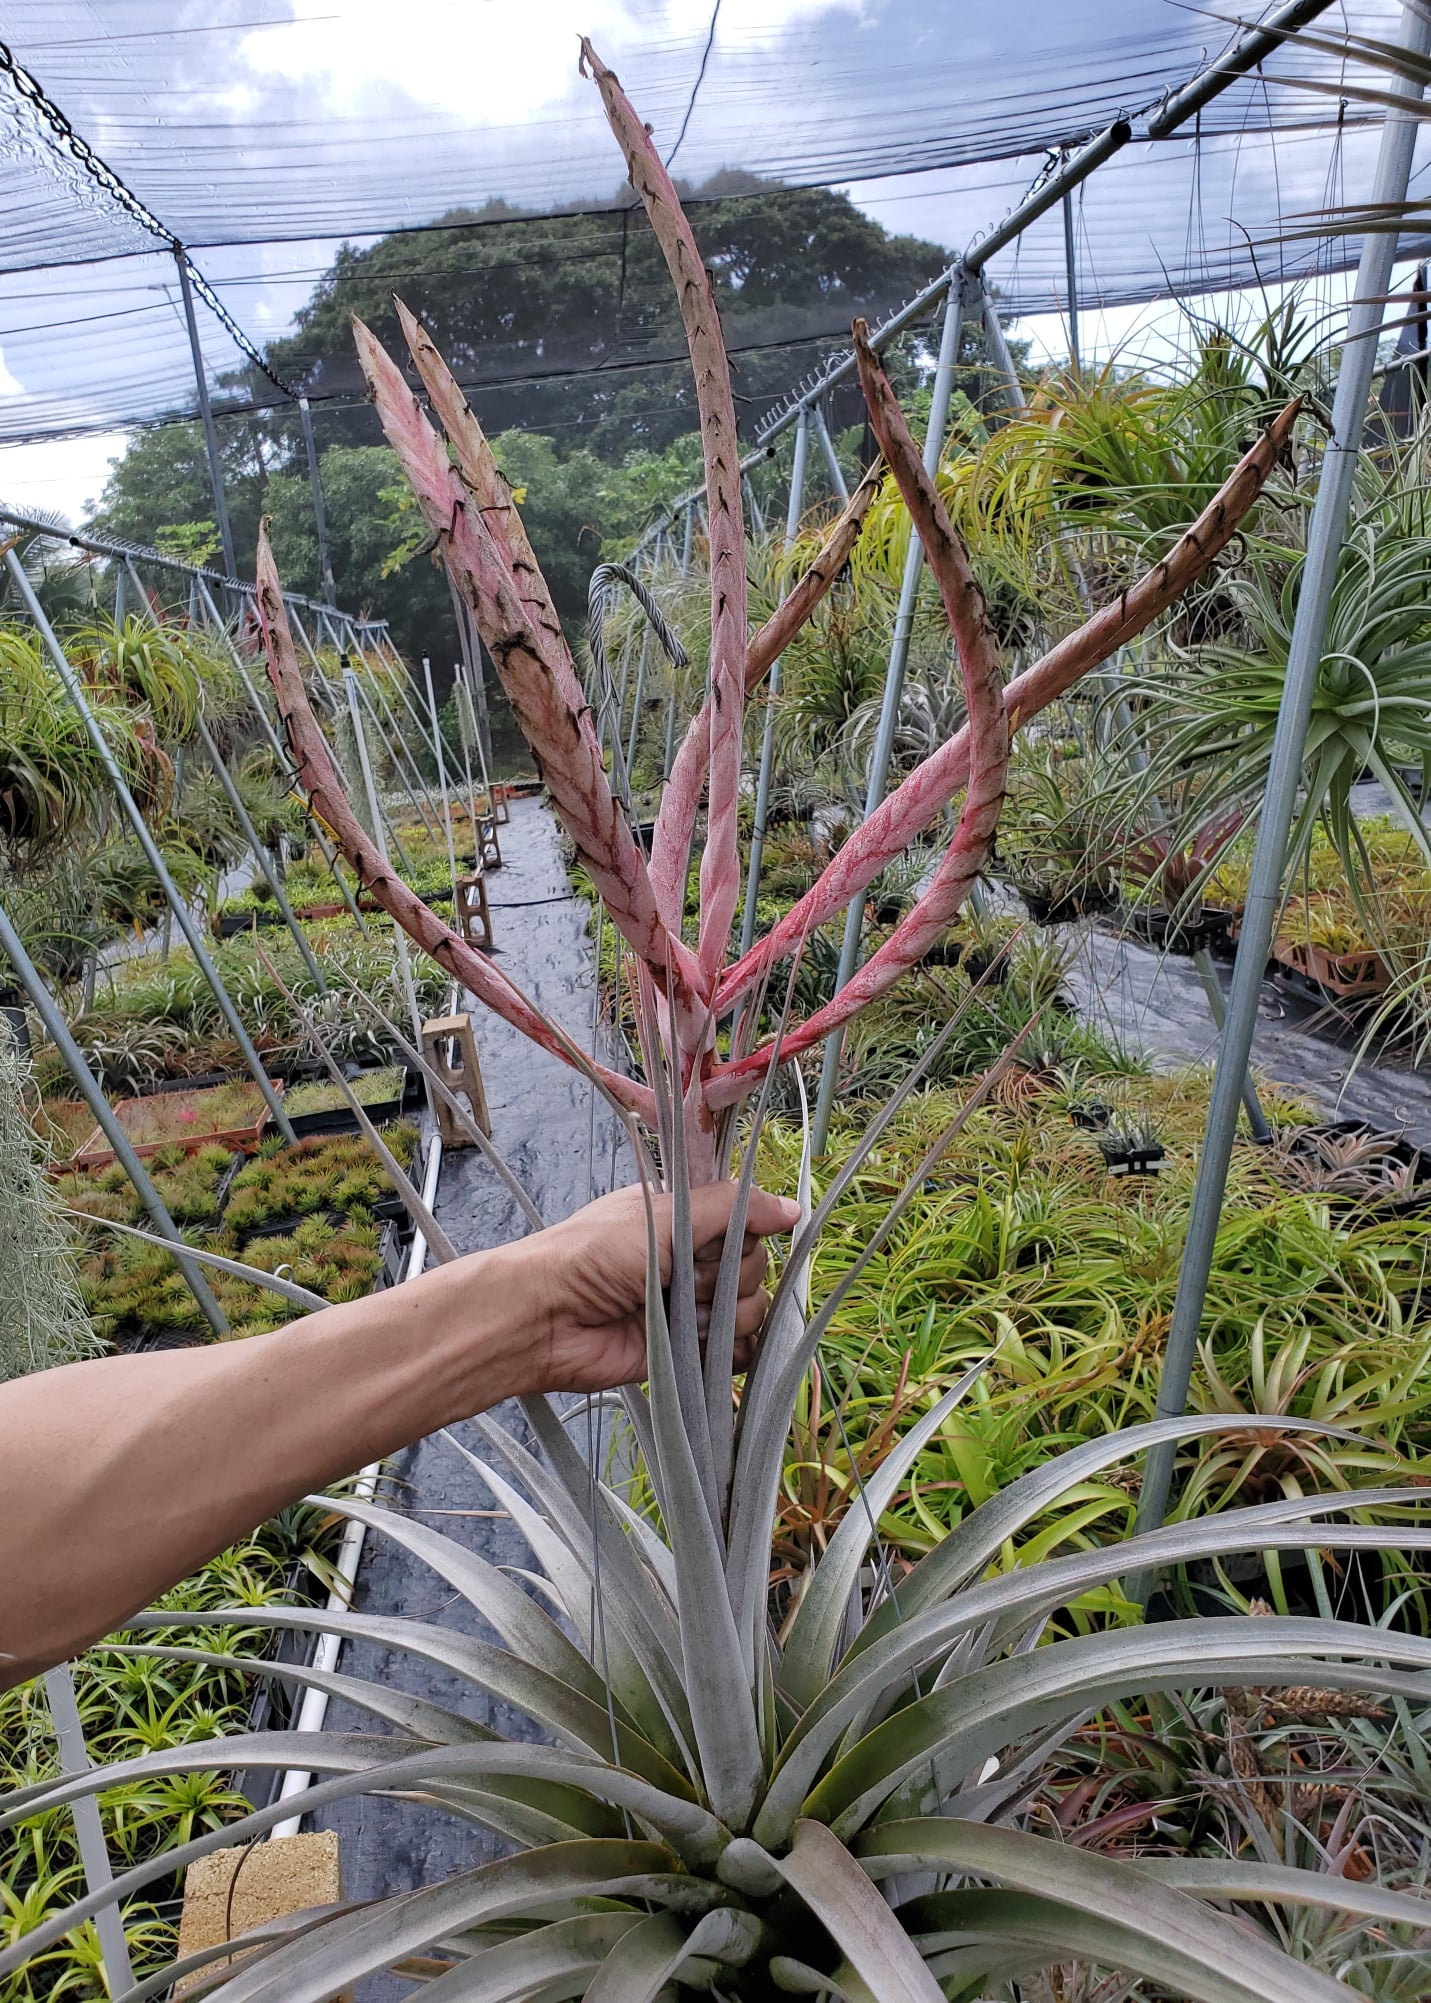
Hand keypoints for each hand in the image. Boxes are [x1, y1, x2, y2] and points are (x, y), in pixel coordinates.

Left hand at [517, 1182, 801, 1394]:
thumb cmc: (594, 1255)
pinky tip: (699, 1344)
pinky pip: (740, 1354)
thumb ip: (733, 1208)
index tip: (710, 1238)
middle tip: (676, 1277)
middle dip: (724, 1276)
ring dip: (720, 1314)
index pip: (749, 1223)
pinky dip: (731, 1353)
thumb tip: (795, 1209)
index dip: (740, 1234)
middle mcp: (693, 1262)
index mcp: (686, 1221)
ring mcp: (693, 1308)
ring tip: (675, 1313)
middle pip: (756, 1268)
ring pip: (752, 1311)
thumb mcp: (665, 1215)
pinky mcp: (689, 1353)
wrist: (547, 1319)